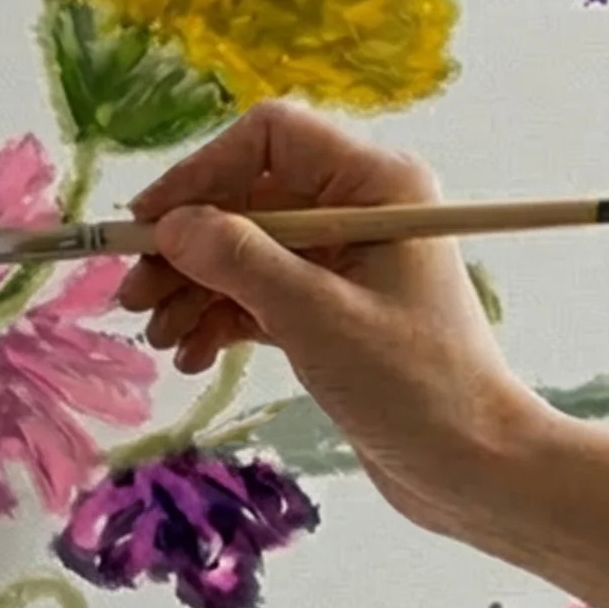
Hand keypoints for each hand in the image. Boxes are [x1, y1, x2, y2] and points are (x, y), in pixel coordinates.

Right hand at [121, 103, 542, 536]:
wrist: (475, 468)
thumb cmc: (414, 386)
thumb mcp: (317, 318)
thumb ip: (240, 261)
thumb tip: (171, 225)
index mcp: (376, 187)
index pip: (270, 139)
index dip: (203, 173)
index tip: (150, 225)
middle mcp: (360, 210)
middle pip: (248, 198)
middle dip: (187, 245)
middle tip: (132, 297)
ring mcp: (346, 261)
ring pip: (246, 250)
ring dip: (195, 288)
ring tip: (158, 336)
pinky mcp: (333, 310)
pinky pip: (260, 293)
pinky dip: (221, 318)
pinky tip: (192, 354)